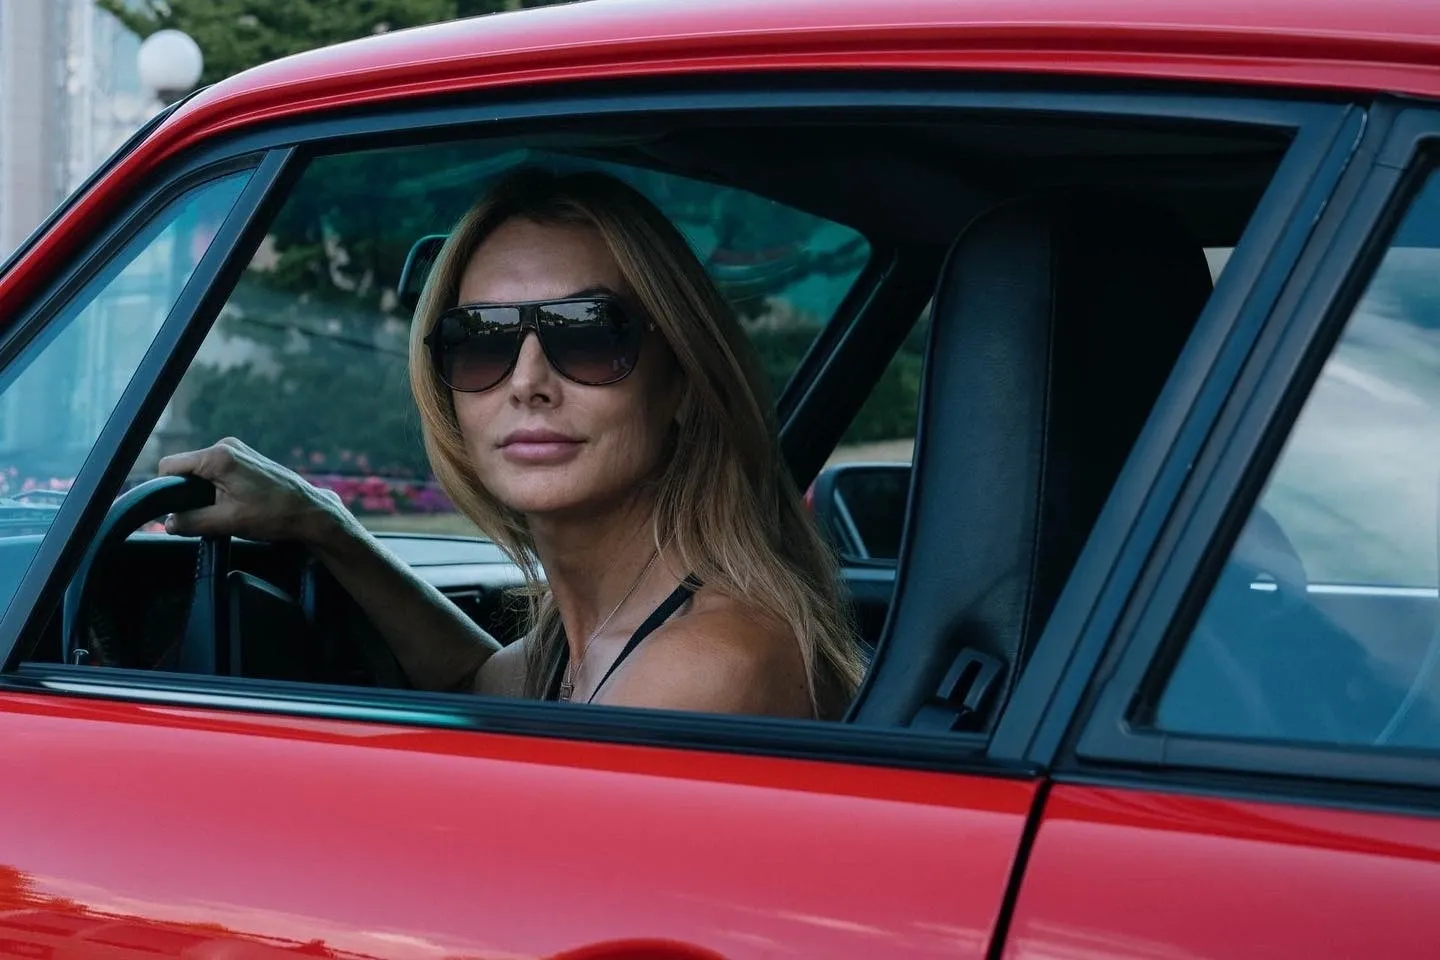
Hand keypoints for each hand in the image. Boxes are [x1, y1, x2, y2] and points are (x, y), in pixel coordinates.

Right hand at [157, 437, 342, 543]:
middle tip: (208, 513)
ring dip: (205, 491)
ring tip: (226, 509)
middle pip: (186, 468)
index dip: (167, 489)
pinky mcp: (247, 458)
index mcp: (218, 457)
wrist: (311, 512)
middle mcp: (226, 446)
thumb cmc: (274, 515)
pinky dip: (219, 487)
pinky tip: (235, 502)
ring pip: (202, 471)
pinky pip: (218, 471)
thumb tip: (168, 523)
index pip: (170, 466)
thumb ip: (191, 521)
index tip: (175, 509)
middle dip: (188, 492)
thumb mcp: (226, 522)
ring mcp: (239, 450)